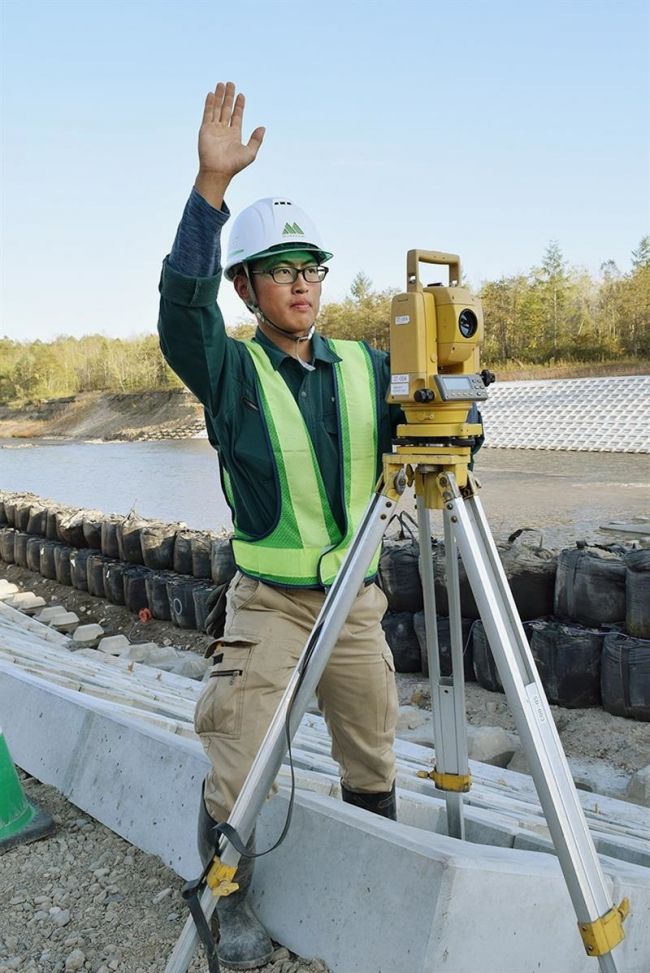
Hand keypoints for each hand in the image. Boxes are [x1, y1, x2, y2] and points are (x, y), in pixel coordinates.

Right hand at [195, 81, 264, 206]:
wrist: (218, 171)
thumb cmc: (234, 165)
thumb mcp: (250, 153)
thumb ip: (256, 140)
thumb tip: (263, 127)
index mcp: (235, 134)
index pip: (237, 116)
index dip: (239, 105)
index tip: (241, 95)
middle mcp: (224, 130)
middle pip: (227, 109)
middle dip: (229, 97)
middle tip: (231, 83)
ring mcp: (214, 129)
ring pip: (217, 108)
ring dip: (219, 96)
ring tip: (221, 84)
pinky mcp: (205, 129)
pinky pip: (207, 113)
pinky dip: (209, 104)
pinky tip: (212, 94)